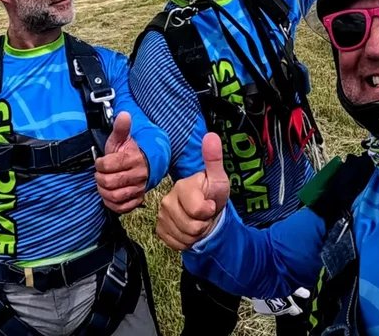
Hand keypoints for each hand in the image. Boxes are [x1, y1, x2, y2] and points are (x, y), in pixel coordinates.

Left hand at [95, 112, 148, 213]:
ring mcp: (139, 189)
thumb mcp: (122, 139)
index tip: (100, 162)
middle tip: (99, 174)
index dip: (100, 164)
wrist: (146, 164)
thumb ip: (121, 128)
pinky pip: (122, 208)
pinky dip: (111, 204)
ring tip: (103, 184)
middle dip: (100, 179)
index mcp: (134, 159)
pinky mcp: (137, 199)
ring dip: (103, 191)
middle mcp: (138, 175)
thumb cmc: (129, 151)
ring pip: (115, 196)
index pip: (109, 165)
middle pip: (110, 182)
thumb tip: (123, 114)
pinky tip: (108, 195)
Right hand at [156, 132, 229, 250]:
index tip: (210, 204)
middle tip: (204, 215)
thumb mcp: (218, 178)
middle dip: (203, 225)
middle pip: (191, 226)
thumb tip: (211, 135)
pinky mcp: (160, 229)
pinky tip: (188, 230)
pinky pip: (175, 243)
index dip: (209, 211)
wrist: (205, 214)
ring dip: (195, 234)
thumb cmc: (212, 195)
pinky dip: (185, 241)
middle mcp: (167, 200)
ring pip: (184, 236)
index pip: (198, 210)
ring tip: (197, 221)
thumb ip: (214, 159)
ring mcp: (162, 215)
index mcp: (182, 186)